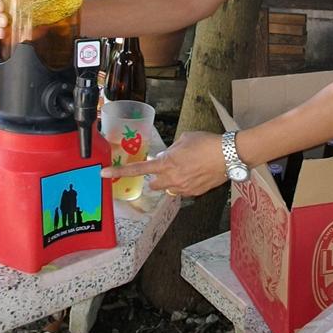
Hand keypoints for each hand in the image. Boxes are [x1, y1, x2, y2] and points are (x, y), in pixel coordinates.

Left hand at [102, 131, 227, 197]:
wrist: (228, 155)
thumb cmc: (207, 143)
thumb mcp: (184, 139)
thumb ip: (171, 150)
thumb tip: (167, 156)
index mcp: (166, 163)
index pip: (138, 169)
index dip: (119, 172)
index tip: (104, 174)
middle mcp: (172, 179)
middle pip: (153, 184)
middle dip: (156, 178)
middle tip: (166, 167)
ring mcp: (183, 188)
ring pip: (168, 189)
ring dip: (170, 181)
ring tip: (186, 169)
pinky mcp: (195, 193)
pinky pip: (182, 191)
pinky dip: (185, 184)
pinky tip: (197, 173)